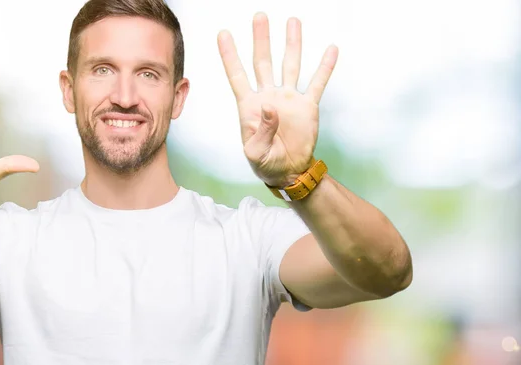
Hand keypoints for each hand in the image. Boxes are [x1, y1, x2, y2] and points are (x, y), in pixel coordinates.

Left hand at [217, 13, 337, 186]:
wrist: (288, 171)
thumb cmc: (265, 164)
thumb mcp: (255, 153)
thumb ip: (262, 131)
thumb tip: (271, 106)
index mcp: (249, 106)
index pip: (237, 75)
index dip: (229, 56)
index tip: (223, 34)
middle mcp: (268, 96)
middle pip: (263, 62)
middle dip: (261, 39)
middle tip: (259, 16)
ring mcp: (288, 98)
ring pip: (289, 64)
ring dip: (291, 43)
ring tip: (293, 21)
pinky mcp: (307, 106)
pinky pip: (317, 83)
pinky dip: (324, 67)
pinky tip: (331, 50)